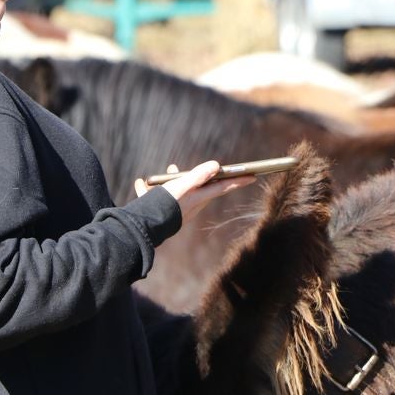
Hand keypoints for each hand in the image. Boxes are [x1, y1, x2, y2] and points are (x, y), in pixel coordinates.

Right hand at [135, 160, 254, 219]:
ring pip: (179, 191)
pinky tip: (141, 185)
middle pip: (201, 188)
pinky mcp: (162, 213)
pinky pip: (159, 198)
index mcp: (198, 197)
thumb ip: (198, 176)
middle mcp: (190, 204)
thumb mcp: (182, 186)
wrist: (142, 228)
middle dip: (201, 177)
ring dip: (174, 180)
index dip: (238, 180)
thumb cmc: (165, 205)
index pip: (223, 187)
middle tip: (204, 169)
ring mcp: (176, 209)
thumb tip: (217, 166)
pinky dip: (152, 191)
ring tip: (167, 172)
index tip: (253, 176)